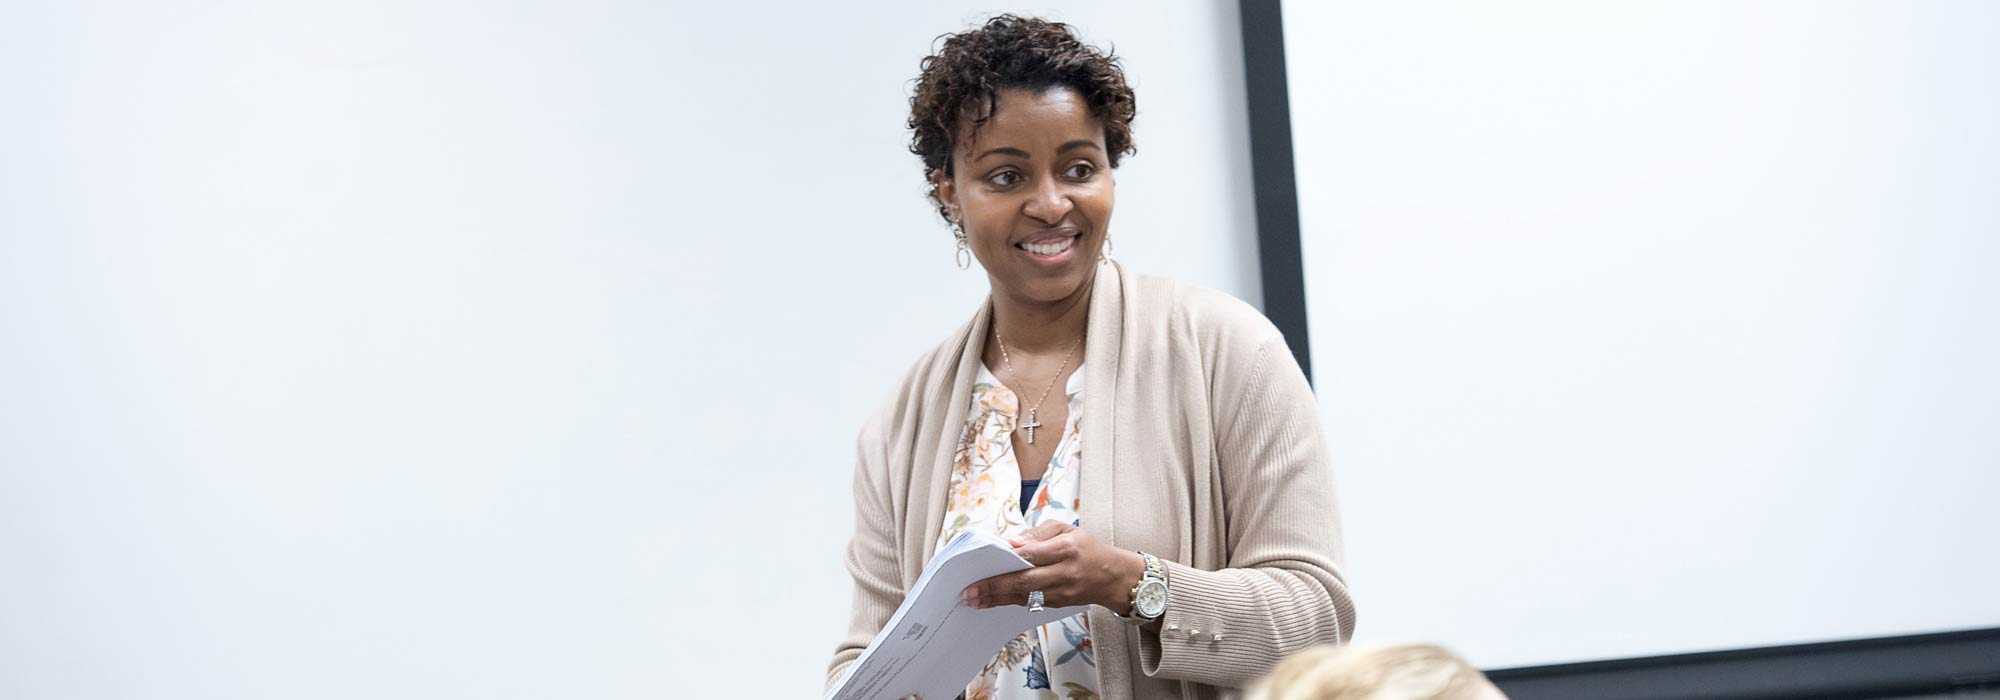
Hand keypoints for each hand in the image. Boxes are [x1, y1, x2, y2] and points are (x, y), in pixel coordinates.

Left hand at [960, 521, 1145, 611]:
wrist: (1114, 577)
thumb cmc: (1087, 548)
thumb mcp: (1067, 529)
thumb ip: (1038, 534)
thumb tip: (1012, 542)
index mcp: (1067, 548)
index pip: (1034, 553)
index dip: (1011, 557)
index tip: (987, 559)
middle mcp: (1065, 572)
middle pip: (1025, 581)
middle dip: (995, 586)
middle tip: (970, 591)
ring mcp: (1062, 592)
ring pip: (1024, 597)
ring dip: (997, 599)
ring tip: (973, 600)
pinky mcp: (1058, 604)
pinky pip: (1030, 603)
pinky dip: (1009, 602)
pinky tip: (992, 601)